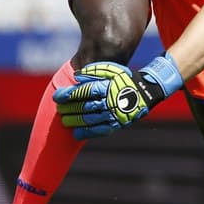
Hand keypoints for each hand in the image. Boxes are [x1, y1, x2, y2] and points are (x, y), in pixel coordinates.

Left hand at [52, 54, 183, 139]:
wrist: (145, 92)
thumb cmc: (125, 79)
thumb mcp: (112, 69)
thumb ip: (94, 71)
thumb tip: (76, 77)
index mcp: (106, 87)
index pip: (83, 92)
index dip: (68, 94)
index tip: (57, 97)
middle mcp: (108, 102)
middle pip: (83, 106)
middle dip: (69, 108)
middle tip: (59, 109)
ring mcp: (113, 115)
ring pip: (89, 119)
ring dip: (75, 120)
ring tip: (64, 120)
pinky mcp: (117, 124)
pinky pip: (100, 130)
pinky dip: (87, 132)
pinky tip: (77, 133)